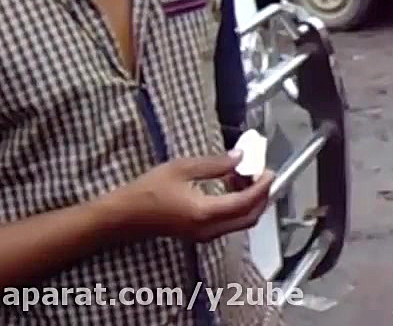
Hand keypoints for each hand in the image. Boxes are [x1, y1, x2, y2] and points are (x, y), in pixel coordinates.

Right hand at [112, 152, 273, 241]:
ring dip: (249, 200)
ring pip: (240, 221)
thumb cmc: (147, 191)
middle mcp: (210, 229)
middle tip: (262, 173)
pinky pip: (228, 222)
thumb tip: (240, 157)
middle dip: (262, 196)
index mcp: (206, 212)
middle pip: (250, 217)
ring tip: (244, 175)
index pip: (247, 202)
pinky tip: (229, 186)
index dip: (263, 186)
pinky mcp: (200, 234)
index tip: (270, 170)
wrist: (122, 217)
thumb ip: (215, 164)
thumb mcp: (182, 168)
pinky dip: (237, 206)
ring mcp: (205, 235)